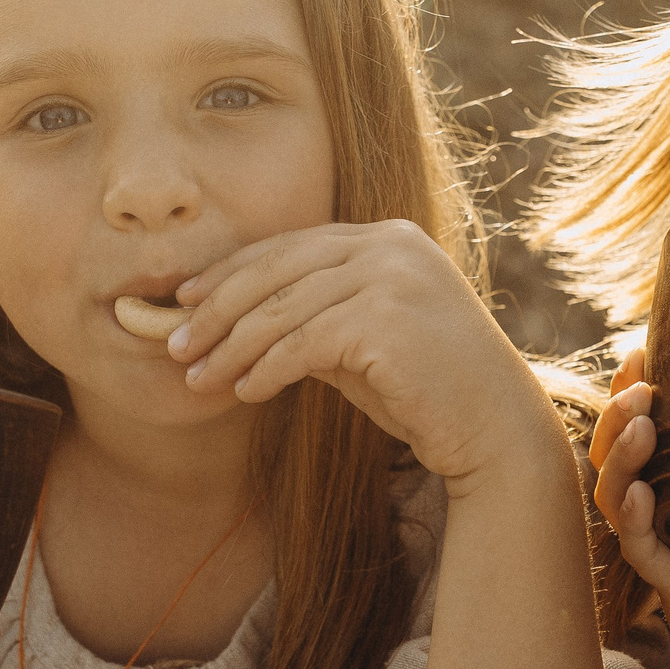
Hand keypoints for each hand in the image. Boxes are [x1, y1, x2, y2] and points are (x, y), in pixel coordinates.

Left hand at [168, 221, 559, 485]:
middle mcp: (390, 245)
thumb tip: (233, 324)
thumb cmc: (428, 392)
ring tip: (197, 378)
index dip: (230, 271)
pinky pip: (302, 343)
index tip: (185, 300)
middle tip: (175, 343)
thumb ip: (312, 320)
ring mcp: (391, 276)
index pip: (290, 245)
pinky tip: (245, 392)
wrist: (494, 430)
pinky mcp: (386, 318)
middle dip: (217, 308)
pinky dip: (265, 369)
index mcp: (387, 238)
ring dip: (231, 347)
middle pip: (277, 267)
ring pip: (282, 309)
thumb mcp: (362, 343)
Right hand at [589, 345, 669, 668]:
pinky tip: (643, 493)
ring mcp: (655, 540)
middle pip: (617, 447)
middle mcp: (657, 504)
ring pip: (617, 489)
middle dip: (620, 408)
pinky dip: (636, 516)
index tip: (648, 347)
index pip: (646, 424)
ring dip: (622, 452)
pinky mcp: (663, 578)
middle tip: (643, 377)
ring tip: (641, 420)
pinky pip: (639, 543)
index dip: (636, 385)